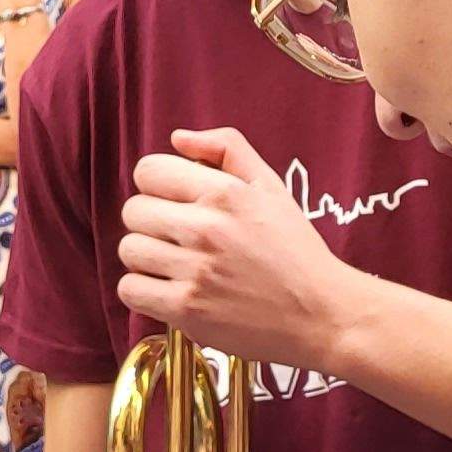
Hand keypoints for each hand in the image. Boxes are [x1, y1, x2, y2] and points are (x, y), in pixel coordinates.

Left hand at [116, 127, 361, 377]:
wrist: (321, 314)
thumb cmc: (296, 251)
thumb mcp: (271, 186)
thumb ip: (227, 149)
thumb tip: (178, 138)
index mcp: (225, 193)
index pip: (148, 172)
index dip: (156, 185)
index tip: (173, 202)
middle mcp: (207, 228)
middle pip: (133, 211)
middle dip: (150, 222)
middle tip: (177, 237)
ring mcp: (195, 271)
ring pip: (129, 250)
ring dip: (146, 258)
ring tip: (175, 265)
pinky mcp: (187, 309)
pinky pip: (130, 290)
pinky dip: (142, 290)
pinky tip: (168, 289)